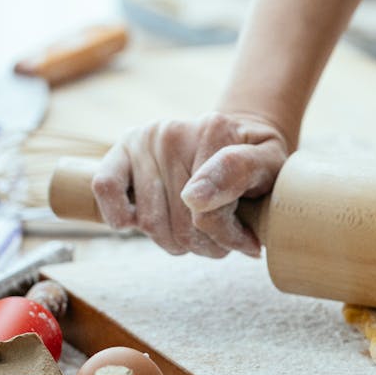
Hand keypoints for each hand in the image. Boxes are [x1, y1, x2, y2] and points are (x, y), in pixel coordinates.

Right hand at [91, 112, 291, 257]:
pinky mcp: (119, 151)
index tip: (247, 240)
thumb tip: (195, 198)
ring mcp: (143, 140)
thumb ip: (244, 172)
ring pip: (149, 223)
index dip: (228, 238)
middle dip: (204, 244)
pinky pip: (105, 190)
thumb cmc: (256, 160)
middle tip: (221, 238)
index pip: (208, 214)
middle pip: (179, 225)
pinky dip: (120, 217)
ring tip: (196, 232)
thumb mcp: (270, 164)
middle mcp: (173, 132)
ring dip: (174, 242)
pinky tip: (142, 223)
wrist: (237, 137)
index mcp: (214, 130)